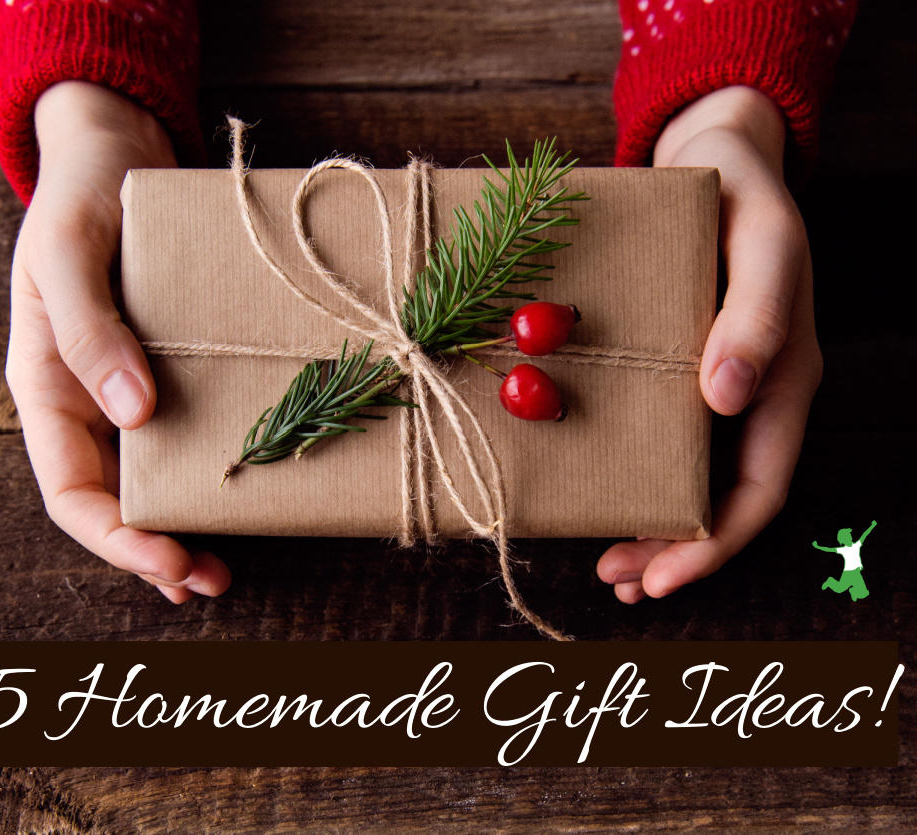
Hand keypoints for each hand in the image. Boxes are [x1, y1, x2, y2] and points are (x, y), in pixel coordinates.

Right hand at [6, 81, 230, 601]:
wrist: (119, 150)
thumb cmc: (81, 194)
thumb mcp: (70, 253)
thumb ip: (90, 330)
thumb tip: (133, 412)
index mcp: (47, 386)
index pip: (71, 490)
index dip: (116, 537)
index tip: (168, 562)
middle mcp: (89, 399)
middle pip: (115, 498)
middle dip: (155, 548)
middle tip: (209, 580)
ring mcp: (132, 388)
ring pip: (153, 476)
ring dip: (185, 523)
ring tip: (222, 567)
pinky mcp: (175, 368)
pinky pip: (191, 432)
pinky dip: (210, 469)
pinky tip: (240, 493)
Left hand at [597, 86, 822, 602]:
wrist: (711, 159)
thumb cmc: (741, 196)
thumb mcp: (761, 244)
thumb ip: (754, 315)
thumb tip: (729, 398)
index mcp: (784, 379)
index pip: (758, 488)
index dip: (714, 543)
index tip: (661, 577)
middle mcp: (750, 395)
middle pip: (721, 500)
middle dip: (673, 549)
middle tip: (615, 579)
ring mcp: (712, 387)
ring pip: (690, 479)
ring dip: (651, 526)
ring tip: (607, 564)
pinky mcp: (674, 369)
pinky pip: (660, 439)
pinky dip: (634, 475)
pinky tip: (600, 492)